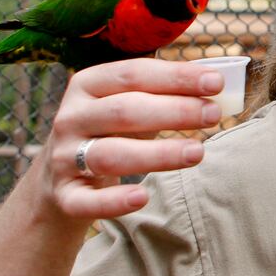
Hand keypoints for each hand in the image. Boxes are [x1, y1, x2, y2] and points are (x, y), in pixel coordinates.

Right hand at [40, 58, 222, 221]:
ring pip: (110, 154)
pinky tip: (142, 198)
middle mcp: (71, 117)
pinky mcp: (63, 195)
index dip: (176, 77)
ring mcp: (63, 157)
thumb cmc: (111, 131)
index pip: (135, 73)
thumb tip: (217, 84)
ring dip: (157, 154)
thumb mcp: (129, 103)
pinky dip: (113, 201)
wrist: (58, 175)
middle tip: (214, 115)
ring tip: (198, 152)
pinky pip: (85, 201)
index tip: (216, 83)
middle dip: (174, 111)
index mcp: (89, 84)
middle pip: (124, 110)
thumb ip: (165, 92)